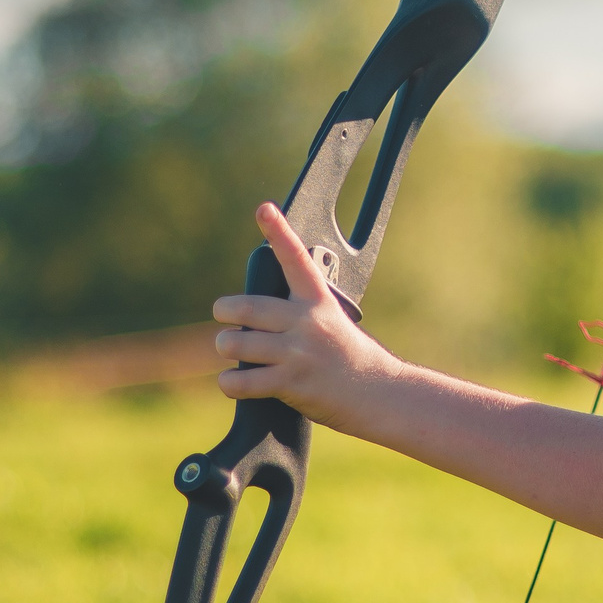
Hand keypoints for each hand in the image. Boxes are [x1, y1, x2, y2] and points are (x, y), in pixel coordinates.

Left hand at [212, 203, 397, 428]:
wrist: (379, 393)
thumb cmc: (352, 359)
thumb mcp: (333, 321)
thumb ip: (301, 312)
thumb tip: (256, 317)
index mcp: (317, 302)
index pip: (295, 259)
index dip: (278, 232)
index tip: (264, 209)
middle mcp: (306, 322)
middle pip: (245, 308)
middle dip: (224, 312)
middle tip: (223, 317)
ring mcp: (298, 352)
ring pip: (236, 343)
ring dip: (226, 347)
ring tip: (231, 351)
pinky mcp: (290, 382)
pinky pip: (241, 381)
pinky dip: (231, 384)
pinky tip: (235, 383)